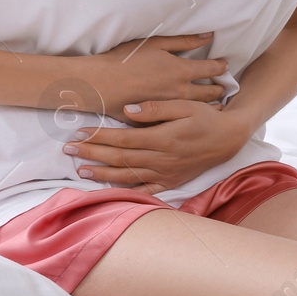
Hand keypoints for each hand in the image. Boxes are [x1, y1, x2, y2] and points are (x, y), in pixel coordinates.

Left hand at [65, 100, 253, 193]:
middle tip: (68, 150)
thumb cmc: (205, 117)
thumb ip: (156, 107)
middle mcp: (161, 159)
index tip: (79, 133)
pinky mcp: (170, 181)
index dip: (98, 137)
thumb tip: (128, 111)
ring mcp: (165, 173)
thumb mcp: (185, 104)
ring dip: (102, 174)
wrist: (228, 139)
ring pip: (127, 176)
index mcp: (162, 138)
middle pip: (119, 158)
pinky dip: (126, 191)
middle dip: (92, 154)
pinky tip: (110, 189)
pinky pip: (145, 190)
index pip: (122, 139)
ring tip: (81, 171)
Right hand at [75, 33, 229, 120]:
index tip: (225, 65)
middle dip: (219, 89)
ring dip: (210, 105)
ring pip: (199, 109)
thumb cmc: (125, 59)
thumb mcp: (155, 43)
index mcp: (181, 71)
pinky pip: (180, 120)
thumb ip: (184, 41)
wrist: (101, 84)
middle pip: (209, 92)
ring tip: (217, 104)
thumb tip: (209, 36)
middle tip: (224, 87)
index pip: (211, 69)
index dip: (220, 66)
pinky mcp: (159, 121)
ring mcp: (171, 109)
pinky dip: (190, 118)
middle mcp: (181, 92)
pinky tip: (192, 118)